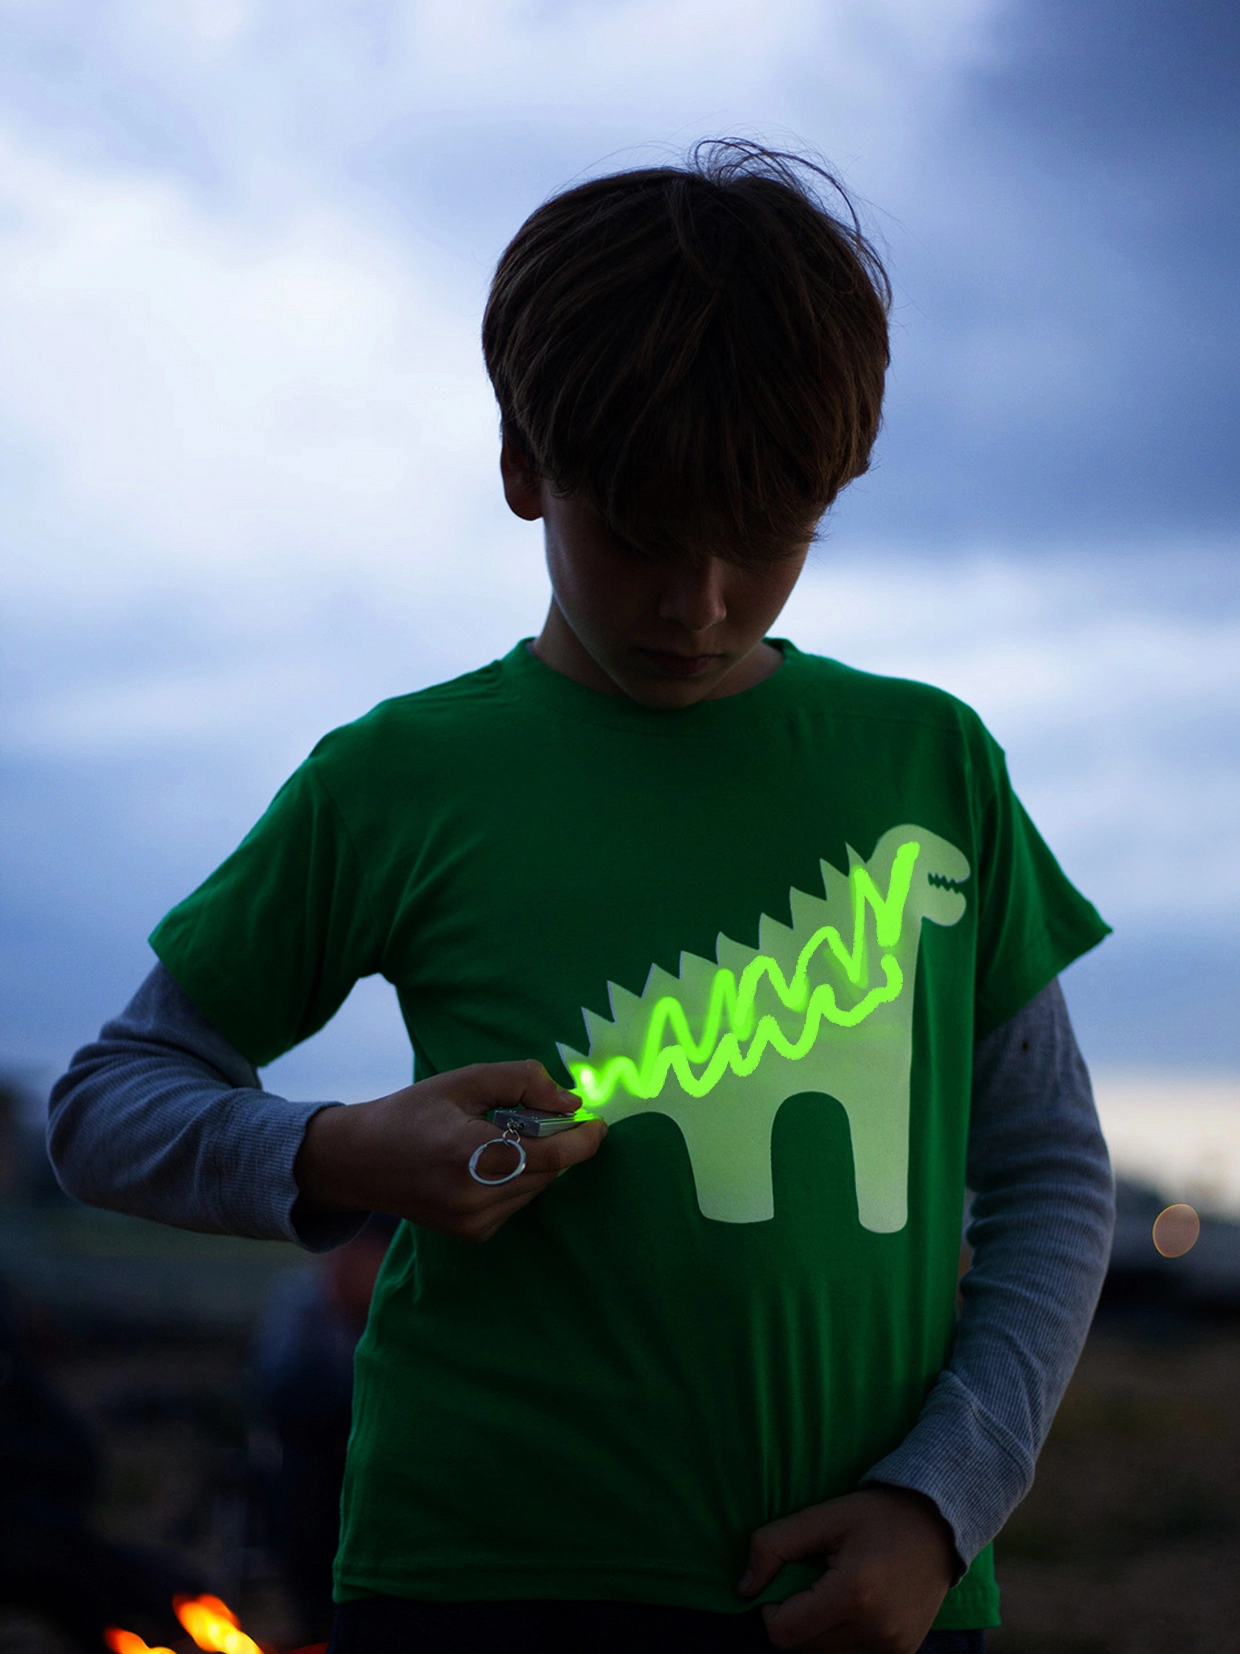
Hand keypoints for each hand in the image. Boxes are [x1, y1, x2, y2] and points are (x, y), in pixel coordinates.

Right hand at [294, 1060, 605, 1241]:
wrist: (360, 1161)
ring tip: (500, 1138)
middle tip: (537, 1115)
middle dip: (557, 1143)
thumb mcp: (465, 1080)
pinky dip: (517, 1180)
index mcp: (469, 1152)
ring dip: (537, 1162)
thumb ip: (522, 1081)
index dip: (583, 1140)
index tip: (599, 1123)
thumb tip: (571, 1101)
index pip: (550, 1155)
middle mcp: (473, 1196)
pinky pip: (517, 1203)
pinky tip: (486, 1164)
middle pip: (548, 1171)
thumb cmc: (413, 1112)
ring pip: (536, 1189)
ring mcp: (472, 1222)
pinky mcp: (473, 1235)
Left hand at [738, 1487, 957, 1652]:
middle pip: (803, 1648)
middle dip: (798, 1617)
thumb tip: (742, 1590)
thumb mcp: (822, 1516)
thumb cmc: (875, 1515)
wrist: (939, 1525)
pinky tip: (857, 1606)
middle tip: (817, 1580)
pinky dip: (843, 1638)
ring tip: (839, 1590)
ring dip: (820, 1631)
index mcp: (852, 1595)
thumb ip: (773, 1546)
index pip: (783, 1633)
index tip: (789, 1581)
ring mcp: (892, 1649)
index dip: (772, 1609)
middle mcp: (875, 1632)